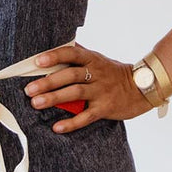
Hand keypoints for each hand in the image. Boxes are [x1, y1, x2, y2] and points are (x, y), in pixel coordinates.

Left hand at [25, 44, 148, 132]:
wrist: (142, 88)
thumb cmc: (115, 73)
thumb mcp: (99, 59)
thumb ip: (80, 54)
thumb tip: (59, 44)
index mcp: (94, 60)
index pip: (73, 54)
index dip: (55, 56)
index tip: (38, 61)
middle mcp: (97, 74)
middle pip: (71, 75)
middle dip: (48, 82)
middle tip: (29, 89)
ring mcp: (101, 91)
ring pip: (76, 94)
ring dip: (54, 98)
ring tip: (36, 103)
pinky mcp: (105, 108)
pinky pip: (86, 116)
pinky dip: (71, 123)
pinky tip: (57, 127)